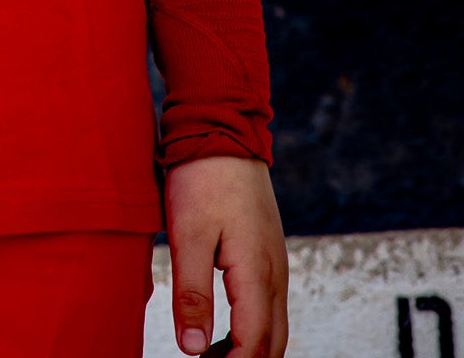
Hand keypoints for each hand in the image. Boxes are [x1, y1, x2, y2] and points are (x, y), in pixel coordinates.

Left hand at [164, 155, 287, 356]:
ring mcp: (274, 261)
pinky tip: (223, 326)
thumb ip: (192, 293)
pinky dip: (252, 326)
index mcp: (257, 273)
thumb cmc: (202, 178)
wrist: (224, 128)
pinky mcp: (266, 250)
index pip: (254, 343)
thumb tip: (192, 350)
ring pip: (274, 325)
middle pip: (272, 342)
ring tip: (212, 356)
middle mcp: (274, 272)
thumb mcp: (188, 235)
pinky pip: (269, 303)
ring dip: (250, 348)